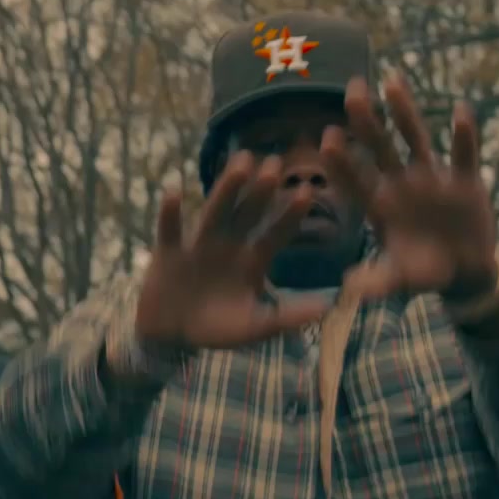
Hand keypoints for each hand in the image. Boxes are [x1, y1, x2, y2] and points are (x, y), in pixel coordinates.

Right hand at [136, 153, 328, 350]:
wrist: (173, 336)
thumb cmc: (218, 330)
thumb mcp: (256, 327)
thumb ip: (288, 316)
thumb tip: (330, 307)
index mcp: (252, 261)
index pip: (275, 233)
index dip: (289, 214)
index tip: (307, 192)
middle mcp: (228, 245)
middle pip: (247, 213)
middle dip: (261, 190)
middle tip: (275, 162)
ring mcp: (198, 246)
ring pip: (215, 212)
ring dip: (227, 189)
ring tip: (240, 163)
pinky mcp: (168, 253)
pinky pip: (170, 230)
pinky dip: (170, 213)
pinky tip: (173, 192)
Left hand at [326, 77, 497, 304]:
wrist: (462, 271)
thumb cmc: (422, 273)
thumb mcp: (399, 279)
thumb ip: (376, 281)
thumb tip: (349, 291)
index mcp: (378, 206)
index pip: (354, 179)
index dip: (342, 160)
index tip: (326, 138)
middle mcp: (400, 185)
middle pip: (379, 148)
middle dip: (366, 121)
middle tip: (351, 91)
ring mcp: (432, 179)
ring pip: (416, 139)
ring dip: (405, 113)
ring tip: (392, 83)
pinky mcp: (465, 181)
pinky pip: (464, 154)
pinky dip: (464, 135)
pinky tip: (461, 110)